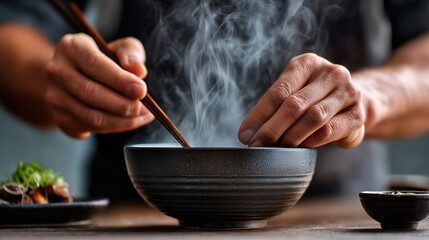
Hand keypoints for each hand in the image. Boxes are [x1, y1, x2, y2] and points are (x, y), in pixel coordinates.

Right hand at [45, 33, 153, 138]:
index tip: (142, 90)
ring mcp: (56, 97)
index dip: (120, 80)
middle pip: (91, 93)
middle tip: (145, 107)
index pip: (95, 64)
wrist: (77, 76)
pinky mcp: (61, 118)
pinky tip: (133, 120)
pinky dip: (117, 127)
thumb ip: (131, 53)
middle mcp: (57, 71)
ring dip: (124, 120)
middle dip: (123, 104)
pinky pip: (92, 128)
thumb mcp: (119, 48)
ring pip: (92, 116)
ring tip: (144, 115)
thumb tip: (138, 70)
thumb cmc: (105, 59)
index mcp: (71, 47)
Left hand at [238, 53, 364, 147]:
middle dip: (272, 129)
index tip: (244, 135)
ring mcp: (348, 92)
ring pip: (313, 117)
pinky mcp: (357, 113)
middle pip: (295, 104)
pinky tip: (299, 148)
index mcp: (307, 63)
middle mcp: (330, 73)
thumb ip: (272, 108)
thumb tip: (247, 134)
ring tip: (275, 149)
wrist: (356, 101)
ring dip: (290, 137)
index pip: (279, 91)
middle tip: (257, 146)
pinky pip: (329, 130)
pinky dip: (310, 142)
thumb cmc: (314, 98)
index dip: (259, 115)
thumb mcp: (294, 93)